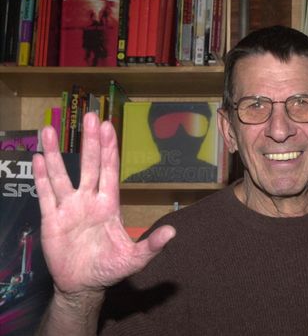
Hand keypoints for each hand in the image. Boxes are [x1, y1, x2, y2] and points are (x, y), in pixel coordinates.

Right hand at [33, 113, 175, 295]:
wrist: (83, 285)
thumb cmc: (110, 268)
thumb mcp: (134, 259)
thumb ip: (152, 245)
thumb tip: (173, 232)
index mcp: (109, 205)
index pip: (109, 171)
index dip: (109, 149)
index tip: (108, 126)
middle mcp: (89, 200)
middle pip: (88, 165)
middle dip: (89, 142)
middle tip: (89, 116)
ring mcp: (69, 207)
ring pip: (62, 175)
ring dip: (55, 153)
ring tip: (49, 130)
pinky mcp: (51, 219)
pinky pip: (45, 194)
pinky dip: (42, 176)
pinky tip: (39, 158)